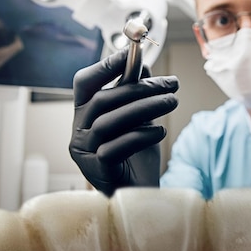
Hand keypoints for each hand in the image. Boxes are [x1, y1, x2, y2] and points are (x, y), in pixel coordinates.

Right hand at [69, 49, 178, 195]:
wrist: (139, 197)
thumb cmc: (136, 157)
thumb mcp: (138, 119)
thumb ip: (135, 93)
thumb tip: (141, 63)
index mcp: (83, 115)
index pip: (84, 83)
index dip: (105, 65)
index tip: (132, 53)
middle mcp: (78, 133)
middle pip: (103, 100)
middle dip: (140, 88)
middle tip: (172, 84)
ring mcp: (84, 153)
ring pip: (110, 122)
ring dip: (146, 108)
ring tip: (173, 102)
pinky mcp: (96, 172)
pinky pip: (116, 148)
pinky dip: (141, 135)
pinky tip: (160, 131)